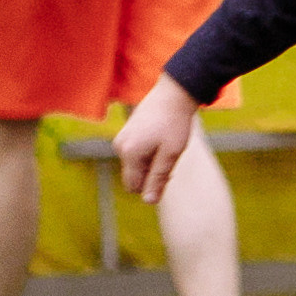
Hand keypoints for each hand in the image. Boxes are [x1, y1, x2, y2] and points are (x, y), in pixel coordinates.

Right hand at [115, 75, 200, 203]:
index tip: (168, 171)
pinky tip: (161, 141)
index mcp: (129, 153)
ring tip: (167, 148)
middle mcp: (120, 146)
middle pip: (133, 176)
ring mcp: (122, 138)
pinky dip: (148, 153)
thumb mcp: (170, 154)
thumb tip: (148, 202)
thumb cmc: (175, 124)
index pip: (134, 187)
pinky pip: (135, 153)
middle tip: (170, 160)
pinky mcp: (126, 132)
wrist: (174, 93)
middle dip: (150, 175)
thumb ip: (158, 178)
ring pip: (135, 165)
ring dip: (151, 163)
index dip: (152, 185)